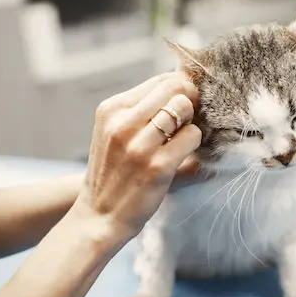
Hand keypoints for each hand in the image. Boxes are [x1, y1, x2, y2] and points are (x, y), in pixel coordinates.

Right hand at [74, 72, 200, 240]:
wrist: (100, 215)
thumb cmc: (114, 172)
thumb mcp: (114, 132)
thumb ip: (140, 110)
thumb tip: (182, 85)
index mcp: (111, 109)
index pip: (160, 81)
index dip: (181, 89)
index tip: (185, 104)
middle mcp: (122, 123)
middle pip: (175, 89)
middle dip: (190, 101)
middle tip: (187, 122)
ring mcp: (139, 145)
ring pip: (185, 108)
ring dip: (192, 123)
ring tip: (182, 139)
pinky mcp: (158, 165)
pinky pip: (192, 136)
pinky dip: (195, 142)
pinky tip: (185, 154)